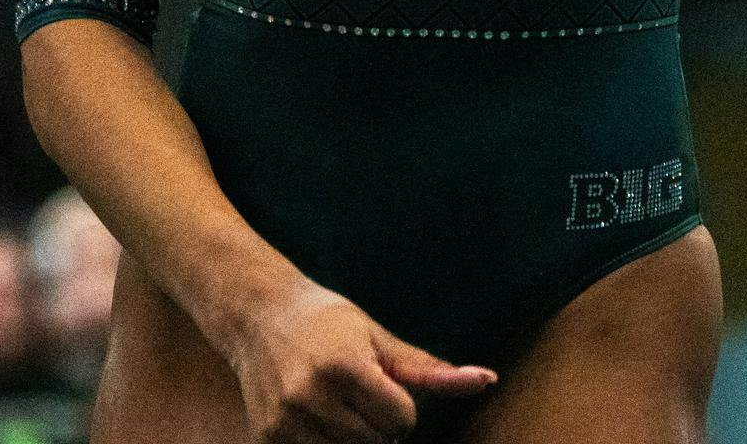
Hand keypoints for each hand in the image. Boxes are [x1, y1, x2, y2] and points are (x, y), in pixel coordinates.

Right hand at [227, 273, 496, 441]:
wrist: (259, 315)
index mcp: (344, 367)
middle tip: (355, 391)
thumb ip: (429, 368)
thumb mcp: (378, 337)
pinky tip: (316, 418)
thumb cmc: (328, 321)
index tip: (378, 379)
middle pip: (377, 442)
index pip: (402, 420)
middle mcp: (311, 398)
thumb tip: (488, 380)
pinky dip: (326, 443)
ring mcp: (286, 425)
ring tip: (336, 404)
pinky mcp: (268, 441)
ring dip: (353, 437)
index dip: (398, 403)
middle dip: (376, 422)